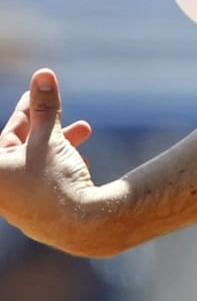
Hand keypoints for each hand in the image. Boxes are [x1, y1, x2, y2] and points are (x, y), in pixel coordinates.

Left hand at [0, 69, 98, 253]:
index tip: (36, 92)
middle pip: (18, 146)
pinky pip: (44, 178)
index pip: (7, 133)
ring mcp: (16, 202)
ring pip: (35, 161)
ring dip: (58, 142)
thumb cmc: (55, 181)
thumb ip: (45, 106)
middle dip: (44, 124)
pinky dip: (60, 164)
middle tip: (55, 105)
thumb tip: (42, 74)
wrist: (79, 226)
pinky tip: (83, 160)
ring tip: (84, 129)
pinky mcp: (36, 210)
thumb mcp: (50, 137)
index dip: (24, 110)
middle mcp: (0, 189)